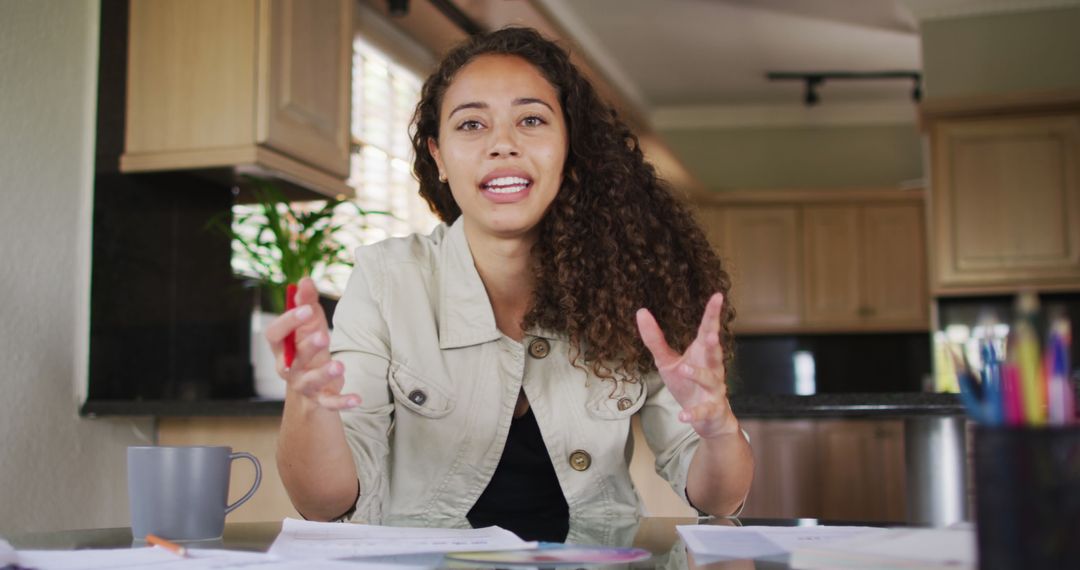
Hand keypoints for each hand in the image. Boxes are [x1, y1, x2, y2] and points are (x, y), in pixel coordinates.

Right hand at [265, 277, 359, 409]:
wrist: (311, 387)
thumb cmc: (308, 348)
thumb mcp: (310, 326)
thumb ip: (307, 303)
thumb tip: (305, 279)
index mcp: (282, 348)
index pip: (276, 335)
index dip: (288, 322)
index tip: (306, 308)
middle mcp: (288, 368)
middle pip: (293, 359)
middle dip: (307, 347)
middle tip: (323, 336)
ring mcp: (303, 386)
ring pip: (310, 382)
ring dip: (325, 374)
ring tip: (340, 365)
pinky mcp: (320, 400)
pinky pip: (329, 403)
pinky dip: (343, 402)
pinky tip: (357, 398)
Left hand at [636, 293, 737, 437]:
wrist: (707, 419)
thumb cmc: (687, 384)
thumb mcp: (667, 361)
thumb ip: (655, 339)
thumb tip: (640, 311)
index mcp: (702, 353)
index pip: (708, 330)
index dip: (712, 314)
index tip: (718, 296)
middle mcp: (712, 368)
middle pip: (715, 352)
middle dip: (713, 343)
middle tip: (710, 334)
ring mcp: (714, 390)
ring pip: (710, 380)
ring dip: (699, 375)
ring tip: (684, 369)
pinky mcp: (711, 409)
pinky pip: (703, 411)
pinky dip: (693, 413)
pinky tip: (682, 416)